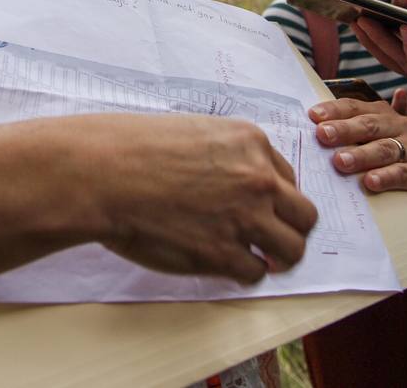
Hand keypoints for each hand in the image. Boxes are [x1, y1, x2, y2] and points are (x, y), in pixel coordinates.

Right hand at [88, 114, 317, 284]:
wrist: (102, 173)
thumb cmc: (132, 148)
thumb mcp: (193, 131)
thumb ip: (224, 157)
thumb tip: (232, 184)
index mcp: (250, 142)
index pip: (288, 178)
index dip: (276, 198)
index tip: (263, 210)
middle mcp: (257, 178)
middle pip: (304, 216)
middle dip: (288, 229)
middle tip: (269, 239)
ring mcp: (244, 217)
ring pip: (292, 249)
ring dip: (275, 256)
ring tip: (255, 257)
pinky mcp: (222, 253)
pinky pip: (254, 273)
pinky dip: (242, 273)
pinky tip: (221, 264)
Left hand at [308, 91, 406, 193]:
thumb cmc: (373, 151)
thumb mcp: (360, 135)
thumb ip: (342, 125)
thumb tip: (313, 114)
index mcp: (381, 112)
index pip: (354, 107)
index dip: (334, 110)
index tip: (313, 116)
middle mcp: (399, 126)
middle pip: (369, 125)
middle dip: (344, 130)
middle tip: (323, 135)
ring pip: (384, 149)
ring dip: (361, 155)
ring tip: (340, 161)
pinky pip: (401, 174)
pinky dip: (385, 177)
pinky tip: (370, 181)